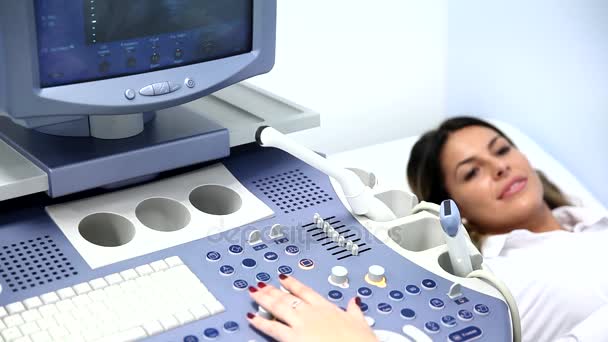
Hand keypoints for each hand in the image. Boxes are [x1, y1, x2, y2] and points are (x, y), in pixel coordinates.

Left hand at [246, 274, 377, 341]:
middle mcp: (311, 312)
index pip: (305, 291)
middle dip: (272, 290)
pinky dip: (260, 322)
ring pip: (277, 308)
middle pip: (287, 297)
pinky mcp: (293, 338)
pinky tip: (251, 317)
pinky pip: (272, 328)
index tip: (282, 277)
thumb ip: (354, 310)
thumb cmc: (360, 341)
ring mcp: (301, 324)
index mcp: (326, 307)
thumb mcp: (360, 322)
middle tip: (260, 284)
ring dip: (264, 300)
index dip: (292, 283)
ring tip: (253, 293)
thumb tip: (355, 300)